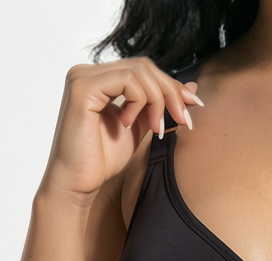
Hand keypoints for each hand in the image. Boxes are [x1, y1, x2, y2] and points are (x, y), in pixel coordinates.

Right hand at [38, 58, 202, 202]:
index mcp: (101, 79)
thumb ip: (160, 107)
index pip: (144, 69)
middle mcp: (89, 72)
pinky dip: (138, 101)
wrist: (78, 183)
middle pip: (144, 66)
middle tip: (184, 120)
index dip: (172, 86)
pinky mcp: (82, 88)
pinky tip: (130, 124)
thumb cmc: (103, 160)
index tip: (193, 107)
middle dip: (171, 93)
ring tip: (156, 129)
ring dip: (158, 100)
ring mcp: (83, 77)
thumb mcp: (141, 129)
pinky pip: (125, 80)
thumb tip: (191, 89)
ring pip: (138, 71)